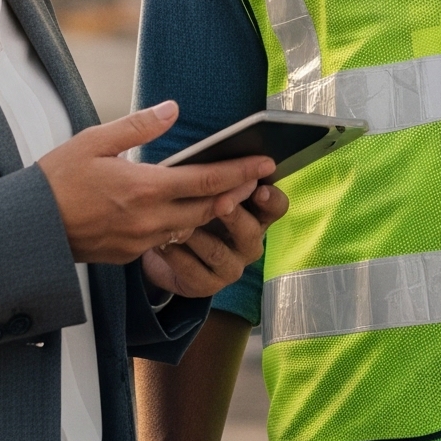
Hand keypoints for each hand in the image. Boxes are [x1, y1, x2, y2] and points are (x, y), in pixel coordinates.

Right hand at [38, 103, 269, 264]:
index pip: (206, 181)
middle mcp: (148, 220)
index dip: (240, 172)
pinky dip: (183, 226)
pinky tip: (187, 213)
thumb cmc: (56, 181)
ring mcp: (139, 242)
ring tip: (232, 194)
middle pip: (207, 209)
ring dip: (213, 212)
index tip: (265, 163)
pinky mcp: (128, 256)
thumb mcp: (95, 141)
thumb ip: (139, 126)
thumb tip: (172, 109)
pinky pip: (166, 241)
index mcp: (144, 188)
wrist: (28, 228)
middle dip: (236, 194)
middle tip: (258, 178)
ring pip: (190, 228)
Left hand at [141, 178, 288, 299]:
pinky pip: (193, 271)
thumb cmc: (191, 205)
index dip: (271, 199)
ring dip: (198, 236)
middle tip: (221, 202)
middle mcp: (249, 242)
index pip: (277, 206)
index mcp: (256, 213)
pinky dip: (177, 256)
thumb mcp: (205, 188)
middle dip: (234, 215)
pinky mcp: (208, 286)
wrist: (166, 245)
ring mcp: (231, 267)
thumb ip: (217, 176)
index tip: (260, 188)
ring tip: (180, 221)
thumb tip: (216, 154)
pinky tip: (163, 243)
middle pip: (250, 230)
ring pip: (218, 251)